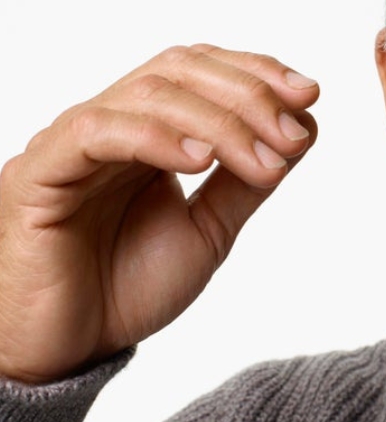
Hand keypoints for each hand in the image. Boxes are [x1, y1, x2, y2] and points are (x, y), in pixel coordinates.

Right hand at [0, 44, 318, 383]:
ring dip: (218, 122)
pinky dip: (154, 138)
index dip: (256, 72)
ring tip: (263, 162)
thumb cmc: (128, 288)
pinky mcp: (40, 174)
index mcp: (148, 132)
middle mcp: (111, 124)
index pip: (201, 70)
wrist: (71, 350)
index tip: (309, 93)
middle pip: (179, 70)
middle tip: (292, 134)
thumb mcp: (209, 230)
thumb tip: (303, 128)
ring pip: (147, 94)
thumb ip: (246, 181)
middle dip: (248, 95)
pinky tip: (199, 161)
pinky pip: (94, 133)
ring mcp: (72, 145)